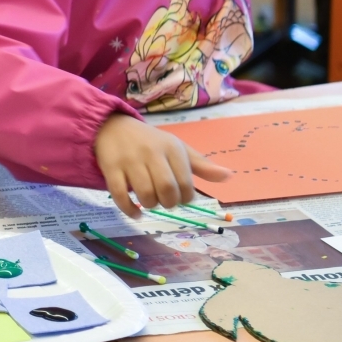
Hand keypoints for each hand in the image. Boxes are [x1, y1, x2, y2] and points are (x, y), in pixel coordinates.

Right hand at [92, 112, 230, 218]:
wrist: (113, 127)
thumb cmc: (151, 142)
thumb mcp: (178, 149)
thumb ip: (201, 165)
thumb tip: (229, 177)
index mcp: (172, 148)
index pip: (186, 183)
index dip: (185, 197)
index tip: (179, 196)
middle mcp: (151, 153)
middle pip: (166, 189)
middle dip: (168, 203)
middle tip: (165, 201)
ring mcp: (129, 160)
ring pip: (144, 194)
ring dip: (150, 205)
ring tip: (150, 201)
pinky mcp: (111, 167)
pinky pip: (120, 195)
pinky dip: (130, 210)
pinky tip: (136, 213)